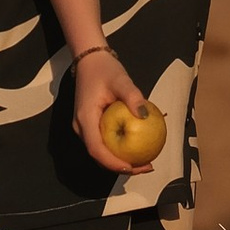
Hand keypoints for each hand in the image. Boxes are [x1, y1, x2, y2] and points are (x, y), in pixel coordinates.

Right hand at [72, 44, 152, 160]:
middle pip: (99, 156)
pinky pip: (105, 144)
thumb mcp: (120, 79)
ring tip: (145, 162)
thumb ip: (132, 96)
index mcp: (85, 119)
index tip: (132, 167)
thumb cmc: (104, 70)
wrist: (90, 61)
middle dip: (122, 167)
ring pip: (102, 153)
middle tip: (147, 166)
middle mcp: (82, 127)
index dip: (113, 163)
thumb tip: (145, 114)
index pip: (96, 149)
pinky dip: (120, 151)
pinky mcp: (91, 126)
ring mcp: (85, 128)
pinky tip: (138, 149)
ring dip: (121, 161)